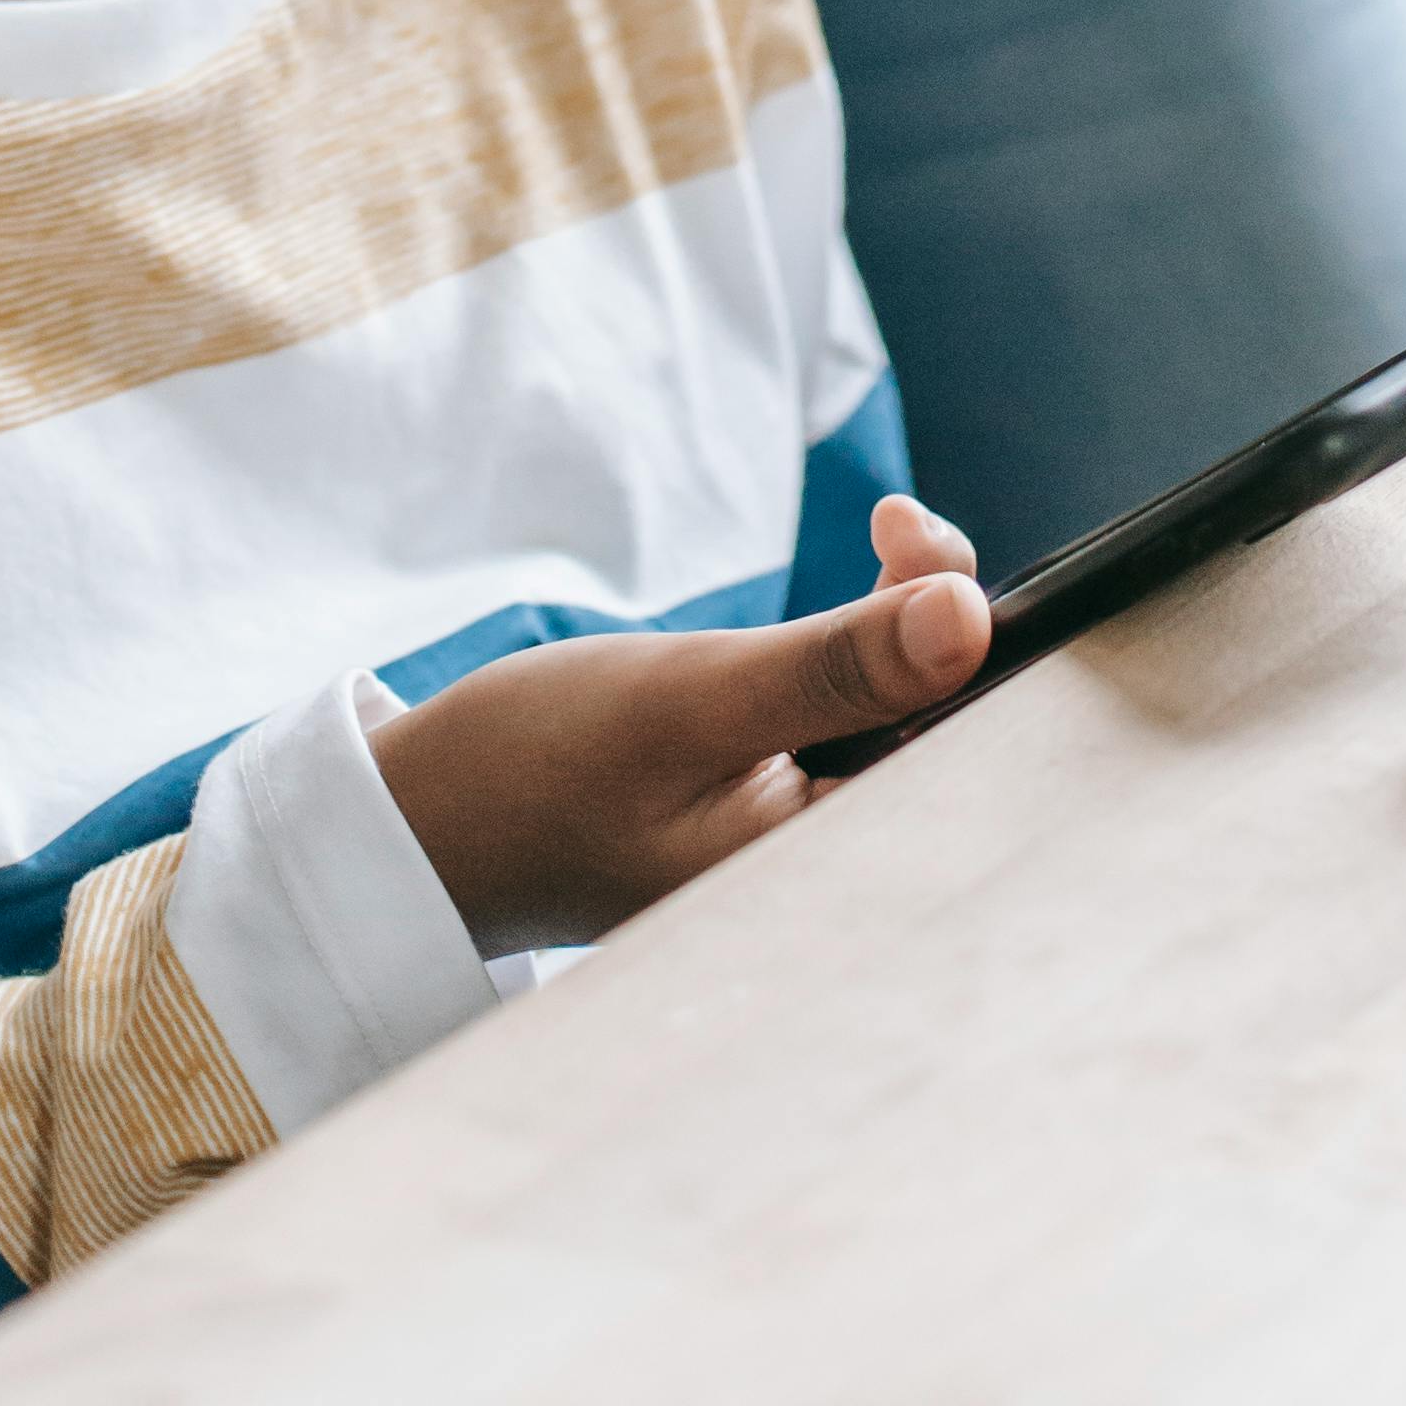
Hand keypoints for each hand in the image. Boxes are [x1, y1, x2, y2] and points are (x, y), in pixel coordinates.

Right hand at [372, 500, 986, 953]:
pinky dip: (868, 644)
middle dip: (946, 619)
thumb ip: (835, 666)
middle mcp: (827, 876)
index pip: (962, 763)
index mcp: (823, 880)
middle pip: (944, 740)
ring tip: (892, 528)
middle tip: (899, 525)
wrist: (426, 816)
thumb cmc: (540, 767)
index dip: (978, 648)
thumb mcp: (692, 699)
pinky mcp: (772, 805)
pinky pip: (857, 720)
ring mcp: (798, 844)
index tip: (927, 544)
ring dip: (910, 618)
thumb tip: (972, 617)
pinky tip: (874, 573)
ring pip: (904, 719)